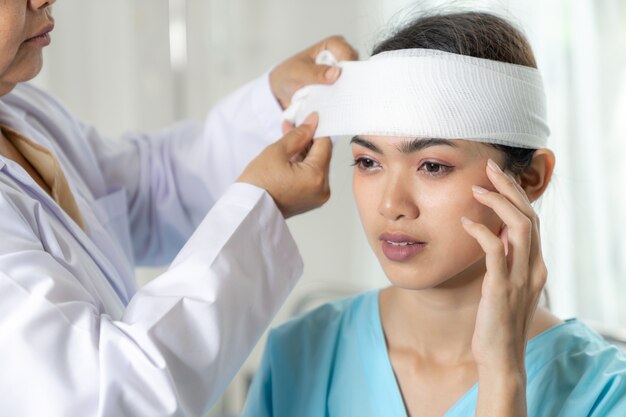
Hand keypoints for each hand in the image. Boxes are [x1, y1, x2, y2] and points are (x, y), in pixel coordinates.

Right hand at [237, 113, 331, 217]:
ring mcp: (317, 197)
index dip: (315, 129)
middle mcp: (322, 189)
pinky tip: (289, 156)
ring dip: (304, 152)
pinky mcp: (311, 200)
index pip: (325, 144)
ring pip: (316, 165)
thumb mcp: (277, 151)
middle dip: (307, 140)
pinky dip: (302, 165)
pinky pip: (311, 176)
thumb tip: (312, 122)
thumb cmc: (258, 185)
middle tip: (292, 128)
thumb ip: (298, 134)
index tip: (306, 120)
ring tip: (287, 141)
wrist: (248, 210)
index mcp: (316, 177)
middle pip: (322, 155)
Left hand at [269, 35, 358, 108]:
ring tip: (337, 97)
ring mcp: (340, 75)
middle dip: (349, 79)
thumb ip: (316, 73)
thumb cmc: (288, 75)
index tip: (340, 77)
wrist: (280, 92)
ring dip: (346, 90)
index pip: (347, 51)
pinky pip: (347, 93)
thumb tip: (335, 73)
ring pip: (352, 81)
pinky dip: (343, 98)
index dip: (347, 64)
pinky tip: (337, 103)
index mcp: (331, 46)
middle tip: (341, 89)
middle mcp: (339, 58)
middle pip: (354, 67)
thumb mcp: (299, 72)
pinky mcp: (339, 88)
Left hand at [461, 159, 546, 374]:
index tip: (498, 176)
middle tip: (490, 168)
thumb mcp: (507, 286)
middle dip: (510, 188)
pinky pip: (495, 250)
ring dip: (498, 203)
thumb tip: (496, 234)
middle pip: (529, 216)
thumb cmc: (498, 321)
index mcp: (536, 265)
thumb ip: (507, 261)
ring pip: (520, 227)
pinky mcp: (502, 287)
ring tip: (477, 189)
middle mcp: (534, 268)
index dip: (516, 195)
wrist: (501, 357)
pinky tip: (464, 222)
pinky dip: (481, 231)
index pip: (532, 220)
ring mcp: (521, 278)